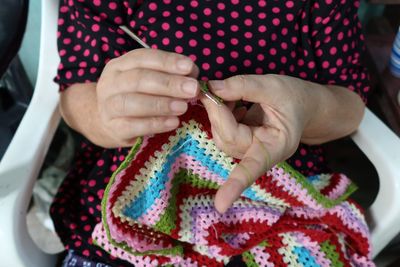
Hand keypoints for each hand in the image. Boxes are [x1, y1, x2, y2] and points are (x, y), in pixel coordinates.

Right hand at [96, 48, 199, 147]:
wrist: (107, 124)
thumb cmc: (135, 98)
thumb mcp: (148, 82)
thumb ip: (168, 76)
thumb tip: (192, 75)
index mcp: (120, 66)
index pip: (142, 58)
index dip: (167, 61)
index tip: (189, 68)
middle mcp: (111, 83)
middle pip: (138, 79)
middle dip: (168, 83)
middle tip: (192, 89)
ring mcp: (108, 107)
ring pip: (131, 102)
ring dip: (161, 104)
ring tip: (183, 107)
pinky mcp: (113, 129)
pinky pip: (132, 126)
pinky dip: (155, 124)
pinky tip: (173, 122)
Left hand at [201, 74, 315, 212]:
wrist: (306, 104)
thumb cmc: (296, 97)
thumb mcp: (273, 87)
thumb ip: (243, 87)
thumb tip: (212, 89)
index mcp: (276, 146)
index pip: (253, 167)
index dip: (236, 184)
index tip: (220, 205)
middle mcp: (261, 153)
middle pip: (229, 141)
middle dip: (218, 114)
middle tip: (212, 90)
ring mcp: (250, 150)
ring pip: (222, 137)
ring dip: (218, 114)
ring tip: (228, 94)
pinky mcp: (242, 143)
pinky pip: (223, 132)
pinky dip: (221, 114)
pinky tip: (231, 102)